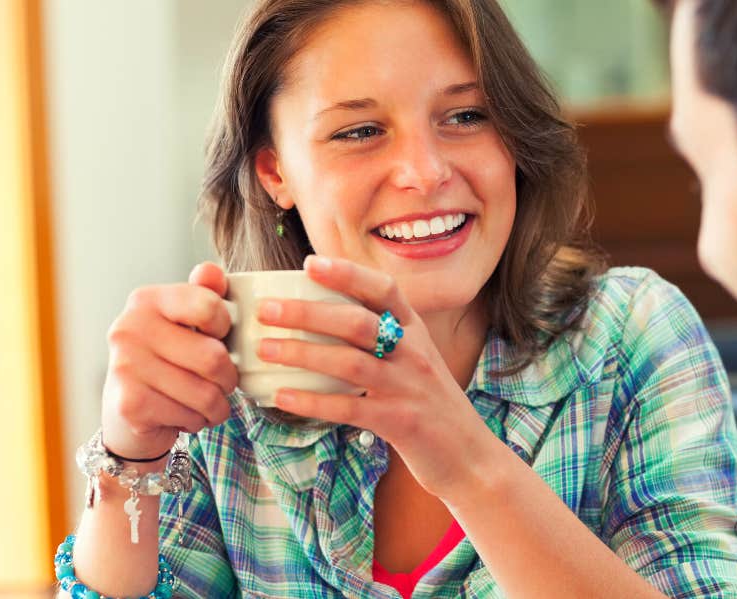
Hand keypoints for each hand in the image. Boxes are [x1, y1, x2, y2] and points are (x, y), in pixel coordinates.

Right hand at [100, 262, 238, 459]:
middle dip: (228, 378)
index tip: (219, 335)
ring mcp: (125, 367)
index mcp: (146, 301)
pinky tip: (185, 414)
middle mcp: (129, 329)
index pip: (208, 306)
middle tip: (223, 381)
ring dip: (217, 405)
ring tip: (207, 401)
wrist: (127, 411)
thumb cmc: (169, 358)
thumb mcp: (186, 321)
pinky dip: (198, 421)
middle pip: (213, 358)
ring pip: (205, 393)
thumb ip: (204, 294)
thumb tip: (211, 271)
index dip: (225, 326)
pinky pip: (190, 416)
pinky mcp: (130, 405)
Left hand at [258, 255, 501, 500]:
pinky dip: (312, 402)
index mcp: (417, 332)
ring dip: (303, 353)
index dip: (347, 273)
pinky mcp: (399, 422)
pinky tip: (282, 396)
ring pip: (349, 362)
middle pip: (357, 322)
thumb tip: (326, 320)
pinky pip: (348, 408)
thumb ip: (384, 341)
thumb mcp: (417, 363)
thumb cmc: (432, 406)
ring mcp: (408, 388)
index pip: (384, 290)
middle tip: (267, 309)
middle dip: (308, 312)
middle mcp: (414, 354)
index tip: (310, 263)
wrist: (471, 457)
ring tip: (265, 349)